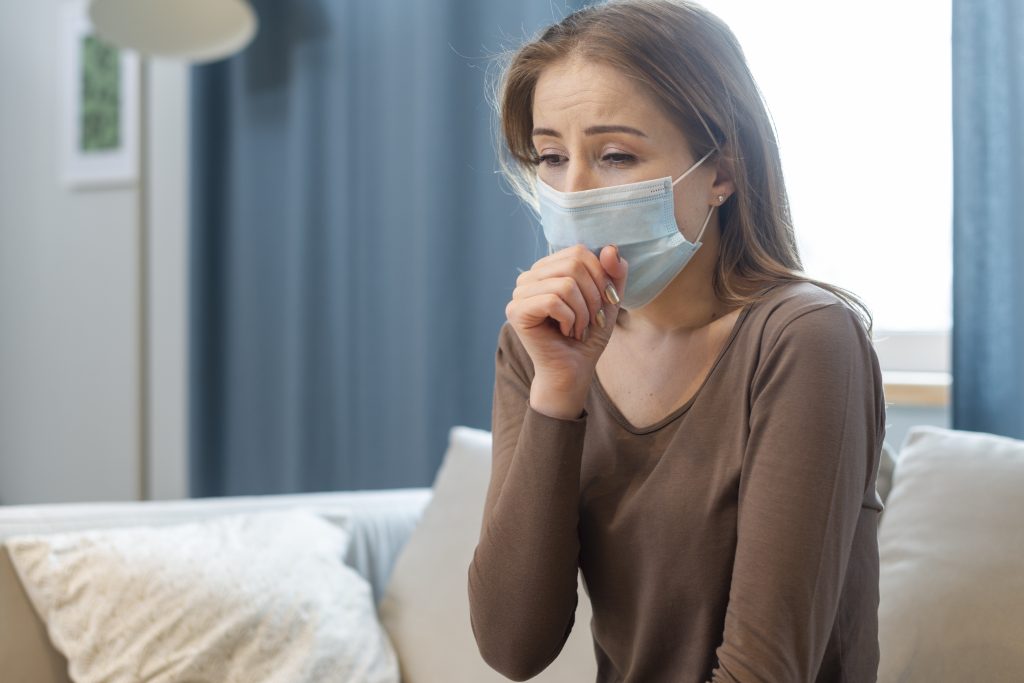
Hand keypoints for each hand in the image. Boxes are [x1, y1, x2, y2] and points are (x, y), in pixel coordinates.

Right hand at [504, 244, 627, 414]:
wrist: (572, 373)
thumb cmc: (586, 338)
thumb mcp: (608, 301)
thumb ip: (613, 274)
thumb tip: (611, 248)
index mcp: (548, 270)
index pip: (579, 252)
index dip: (601, 276)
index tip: (606, 304)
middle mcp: (529, 277)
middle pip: (574, 264)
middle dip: (594, 295)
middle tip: (592, 320)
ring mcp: (520, 294)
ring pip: (566, 283)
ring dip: (583, 312)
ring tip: (578, 328)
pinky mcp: (516, 311)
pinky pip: (554, 301)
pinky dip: (570, 319)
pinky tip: (566, 332)